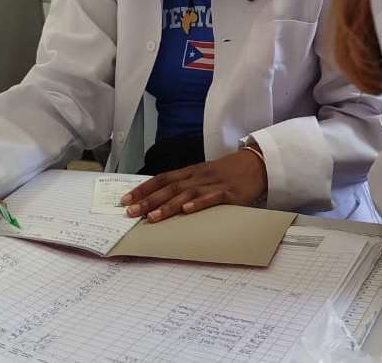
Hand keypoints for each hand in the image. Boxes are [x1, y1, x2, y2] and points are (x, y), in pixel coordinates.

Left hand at [122, 149, 266, 222]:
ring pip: (186, 194)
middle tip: (130, 212)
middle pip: (170, 187)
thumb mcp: (204, 174)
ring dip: (168, 206)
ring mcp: (213, 184)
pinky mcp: (228, 193)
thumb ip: (185, 184)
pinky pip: (211, 198)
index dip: (143, 189)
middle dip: (148, 200)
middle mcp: (198, 176)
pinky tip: (187, 210)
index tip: (125, 200)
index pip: (162, 178)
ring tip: (152, 217)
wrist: (256, 164)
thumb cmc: (227, 172)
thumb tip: (160, 198)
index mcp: (191, 171)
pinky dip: (198, 204)